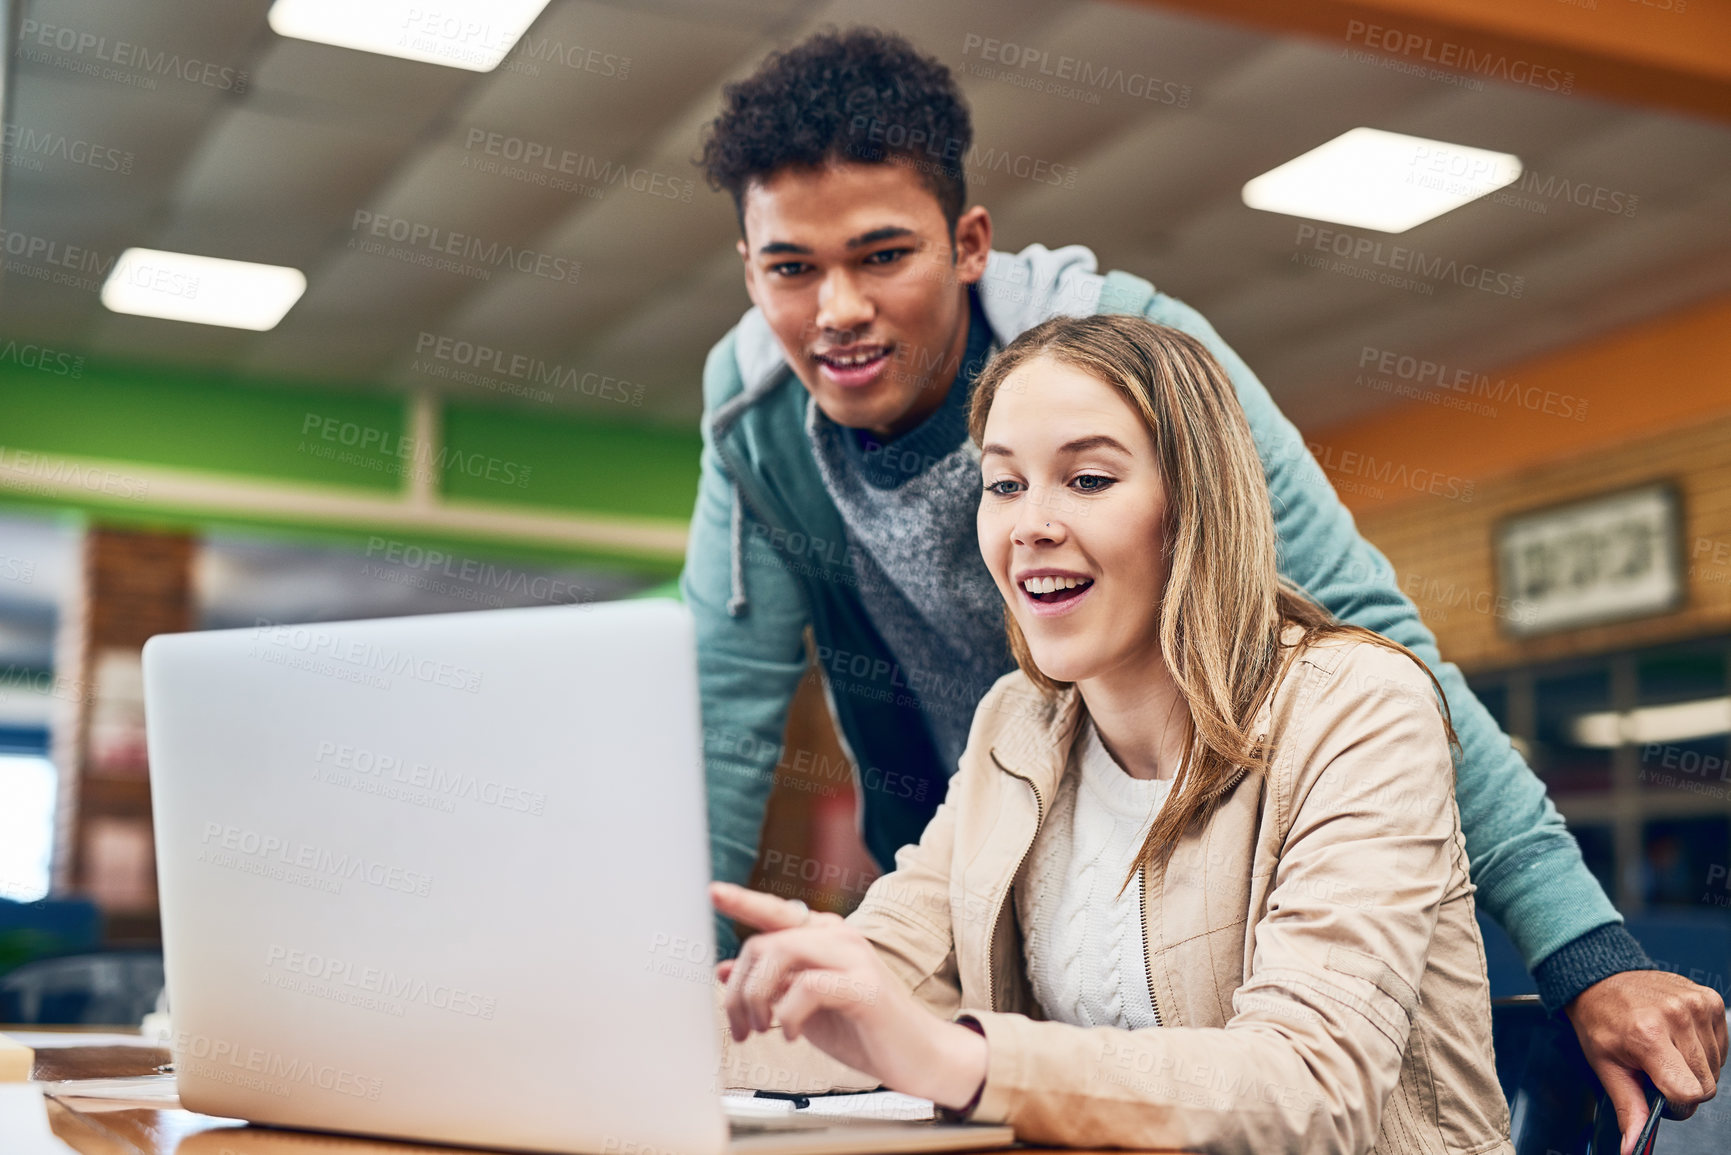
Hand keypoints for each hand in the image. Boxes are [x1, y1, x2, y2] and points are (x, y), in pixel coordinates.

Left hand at [710, 881, 986, 1110]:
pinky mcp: (864, 985)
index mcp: (826, 937)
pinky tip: (791, 1035)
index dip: (743, 901)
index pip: (777, 911)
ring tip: (762, 1030)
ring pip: (781, 953)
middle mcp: (840, 936)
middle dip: (740, 990)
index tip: (712, 892)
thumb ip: (772, 986)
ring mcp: (854, 956)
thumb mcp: (805, 1008)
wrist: (920, 1058)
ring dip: (757, 999)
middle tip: (741, 1027)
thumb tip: (725, 972)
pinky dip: (787, 1014)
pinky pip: (807, 986)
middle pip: (765, 941)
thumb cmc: (864, 1030)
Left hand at [1566, 969, 1726, 1154]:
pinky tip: (1677, 1037)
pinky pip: (1721, 1046)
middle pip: (1706, 1084)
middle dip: (1683, 1087)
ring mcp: (1696, 1005)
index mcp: (1647, 1034)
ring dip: (1693, 1068)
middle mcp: (1676, 1016)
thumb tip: (1632, 1146)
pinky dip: (1703, 1049)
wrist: (1600, 979)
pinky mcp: (1709, 999)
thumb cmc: (1600, 1019)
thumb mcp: (1605, 1066)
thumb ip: (1628, 1108)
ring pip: (1716, 1068)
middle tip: (1655, 1069)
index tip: (1659, 1094)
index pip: (1689, 1092)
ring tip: (1664, 1049)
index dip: (1676, 1104)